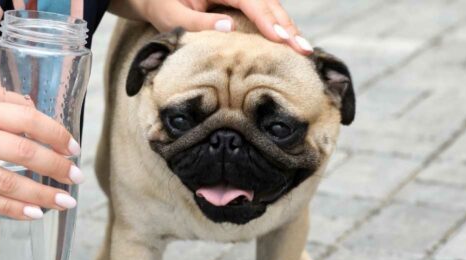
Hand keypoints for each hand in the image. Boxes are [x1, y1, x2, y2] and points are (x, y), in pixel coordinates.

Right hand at [0, 85, 81, 219]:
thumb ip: (3, 102)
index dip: (55, 134)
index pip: (26, 120)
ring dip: (40, 195)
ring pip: (6, 184)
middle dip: (55, 167)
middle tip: (76, 177)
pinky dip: (12, 209)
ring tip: (64, 201)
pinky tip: (34, 213)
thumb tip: (37, 112)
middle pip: (22, 153)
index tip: (73, 146)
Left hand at [140, 0, 311, 54]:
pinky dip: (277, 25)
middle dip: (286, 25)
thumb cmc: (162, 5)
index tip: (281, 38)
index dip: (267, 19)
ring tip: (302, 48)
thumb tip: (230, 28)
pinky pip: (263, 10)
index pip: (250, 0)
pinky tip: (288, 42)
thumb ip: (198, 22)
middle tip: (303, 49)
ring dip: (286, 26)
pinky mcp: (240, 1)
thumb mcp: (172, 16)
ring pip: (270, 5)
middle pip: (267, 1)